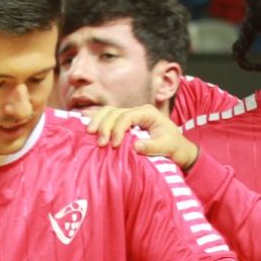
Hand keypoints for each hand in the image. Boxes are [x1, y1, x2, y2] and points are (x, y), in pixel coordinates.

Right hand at [83, 104, 198, 169]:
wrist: (177, 148)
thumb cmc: (173, 147)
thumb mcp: (167, 147)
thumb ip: (153, 146)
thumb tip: (135, 145)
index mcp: (148, 113)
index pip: (127, 116)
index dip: (118, 129)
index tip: (115, 145)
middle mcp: (137, 111)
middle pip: (114, 112)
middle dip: (104, 126)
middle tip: (100, 143)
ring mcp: (129, 115)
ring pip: (108, 112)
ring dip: (97, 121)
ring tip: (89, 133)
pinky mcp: (123, 122)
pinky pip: (107, 116)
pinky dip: (95, 117)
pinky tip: (83, 117)